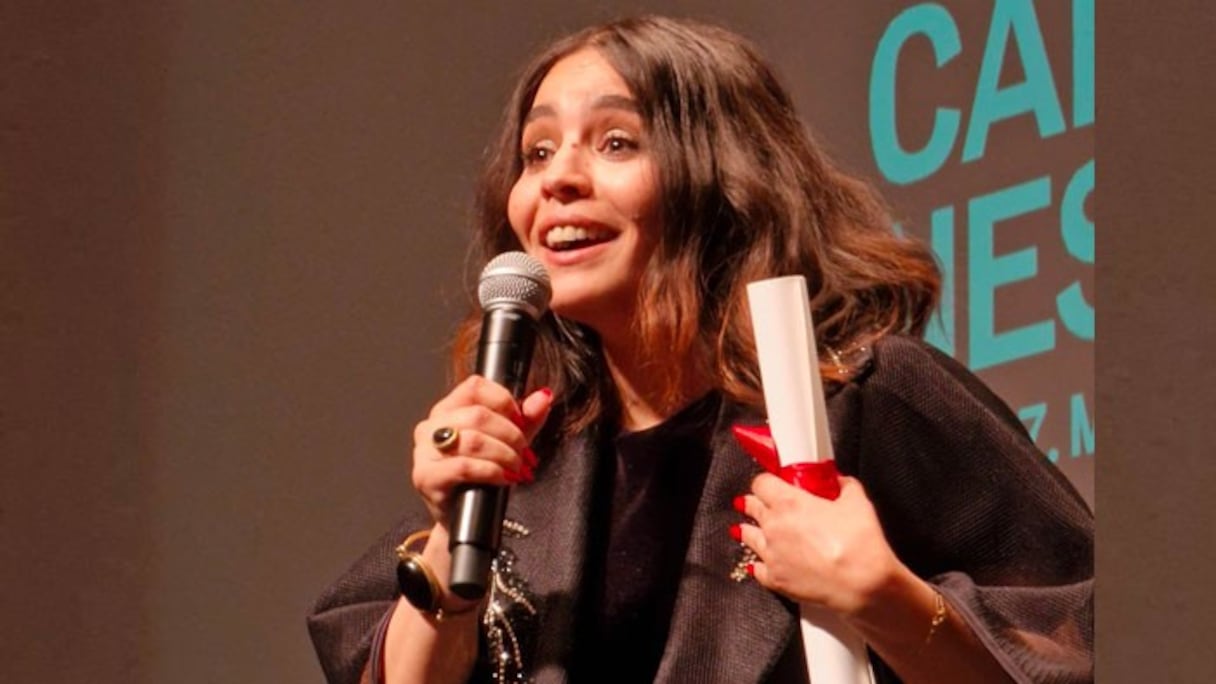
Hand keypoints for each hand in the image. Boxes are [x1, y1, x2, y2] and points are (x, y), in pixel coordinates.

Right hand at [411, 376, 552, 526]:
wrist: (465, 519)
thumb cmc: (482, 478)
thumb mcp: (508, 443)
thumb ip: (526, 419)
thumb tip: (544, 397)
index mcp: (447, 409)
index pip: (475, 386)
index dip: (504, 401)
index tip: (521, 421)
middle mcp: (430, 426)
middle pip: (478, 414)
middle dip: (511, 434)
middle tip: (524, 452)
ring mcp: (423, 452)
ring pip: (473, 440)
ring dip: (505, 454)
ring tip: (517, 467)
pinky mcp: (426, 477)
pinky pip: (464, 467)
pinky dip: (492, 471)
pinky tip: (504, 478)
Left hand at [736, 473, 904, 616]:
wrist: (862, 583)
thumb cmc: (859, 543)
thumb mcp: (858, 502)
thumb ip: (846, 486)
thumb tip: (842, 482)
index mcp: (789, 502)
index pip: (761, 483)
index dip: (765, 482)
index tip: (769, 484)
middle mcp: (773, 526)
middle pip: (750, 507)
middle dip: (754, 503)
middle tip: (759, 503)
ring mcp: (771, 554)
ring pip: (747, 536)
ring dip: (750, 530)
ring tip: (751, 529)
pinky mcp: (774, 579)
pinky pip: (756, 568)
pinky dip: (759, 563)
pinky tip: (761, 561)